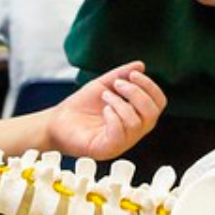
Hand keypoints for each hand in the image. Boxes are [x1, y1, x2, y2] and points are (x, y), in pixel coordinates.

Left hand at [46, 61, 166, 160]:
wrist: (56, 121)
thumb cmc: (81, 106)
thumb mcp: (103, 85)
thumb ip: (121, 75)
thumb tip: (140, 64)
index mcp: (136, 116)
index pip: (158, 103)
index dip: (150, 87)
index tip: (134, 74)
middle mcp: (132, 132)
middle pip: (152, 114)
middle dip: (137, 93)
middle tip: (118, 84)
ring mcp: (120, 143)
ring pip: (136, 123)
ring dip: (120, 103)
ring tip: (105, 95)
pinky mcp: (105, 150)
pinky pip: (119, 134)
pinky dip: (113, 117)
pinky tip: (103, 110)